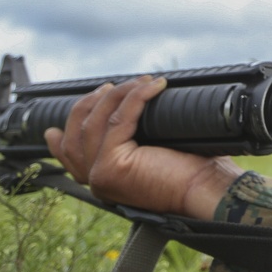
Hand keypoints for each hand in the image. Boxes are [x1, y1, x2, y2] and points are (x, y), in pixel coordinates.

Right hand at [43, 76, 238, 218]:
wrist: (208, 190)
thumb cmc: (193, 172)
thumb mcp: (152, 152)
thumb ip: (129, 139)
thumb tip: (124, 108)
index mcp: (105, 181)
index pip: (71, 155)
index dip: (63, 133)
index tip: (63, 116)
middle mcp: (98, 182)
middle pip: (78, 133)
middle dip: (91, 104)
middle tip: (110, 86)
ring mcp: (100, 175)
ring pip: (96, 122)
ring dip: (118, 94)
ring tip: (141, 80)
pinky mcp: (111, 165)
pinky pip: (119, 120)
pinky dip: (135, 97)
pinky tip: (152, 85)